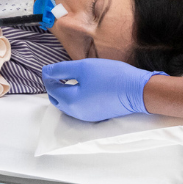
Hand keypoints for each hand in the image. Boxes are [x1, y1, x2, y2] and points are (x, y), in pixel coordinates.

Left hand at [41, 59, 164, 122]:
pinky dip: (74, 98)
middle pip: (57, 100)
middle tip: (58, 73)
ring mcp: (87, 117)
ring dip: (64, 93)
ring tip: (68, 78)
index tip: (51, 67)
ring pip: (67, 105)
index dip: (49, 77)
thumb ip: (61, 69)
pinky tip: (81, 87)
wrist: (137, 90)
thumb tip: (45, 72)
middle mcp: (77, 113)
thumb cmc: (110, 76)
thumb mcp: (83, 67)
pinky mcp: (97, 116)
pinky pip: (78, 108)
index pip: (51, 89)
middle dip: (54, 87)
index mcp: (71, 102)